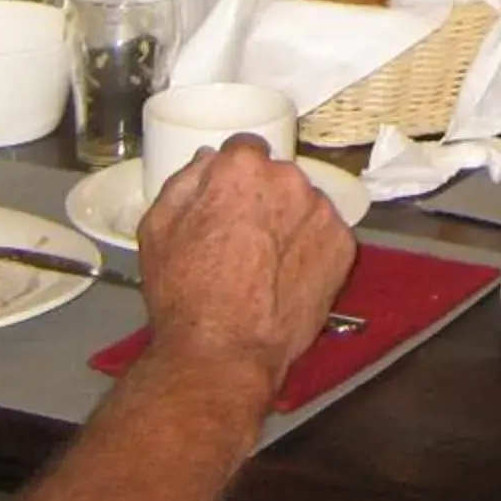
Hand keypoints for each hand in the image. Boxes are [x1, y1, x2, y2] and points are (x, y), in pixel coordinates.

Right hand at [139, 142, 354, 383]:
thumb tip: (208, 160)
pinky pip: (326, 235)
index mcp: (242, 168)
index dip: (234, 176)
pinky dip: (312, 249)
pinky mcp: (343, 246)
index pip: (245, 150)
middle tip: (243, 240)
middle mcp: (289, 180)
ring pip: (304, 205)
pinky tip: (287, 277)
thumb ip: (185, 180)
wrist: (224, 350)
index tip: (229, 198)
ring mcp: (321, 212)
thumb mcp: (157, 227)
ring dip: (290, 223)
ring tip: (266, 265)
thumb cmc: (185, 294)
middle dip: (264, 199)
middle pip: (278, 177)